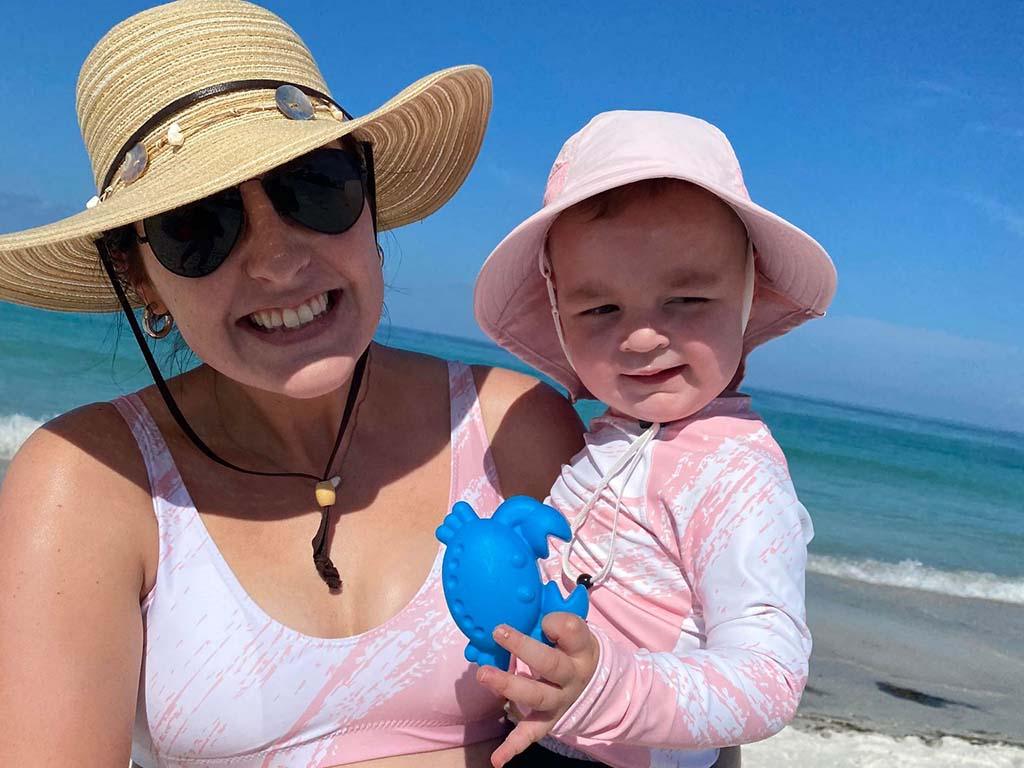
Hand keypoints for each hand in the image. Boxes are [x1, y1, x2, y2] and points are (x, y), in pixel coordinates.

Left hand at [476, 612, 599, 767]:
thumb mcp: (572, 631)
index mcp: (581, 648)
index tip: (541, 617)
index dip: (554, 622)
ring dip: (509, 686)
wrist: (599, 686)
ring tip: (484, 674)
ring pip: (537, 696)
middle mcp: (573, 675)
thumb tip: (520, 596)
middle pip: (550, 663)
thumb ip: (550, 618)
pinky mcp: (550, 721)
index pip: (571, 630)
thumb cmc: (574, 648)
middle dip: (523, 648)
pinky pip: (532, 734)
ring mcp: (561, 700)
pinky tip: (496, 760)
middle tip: (497, 632)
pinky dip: (514, 747)